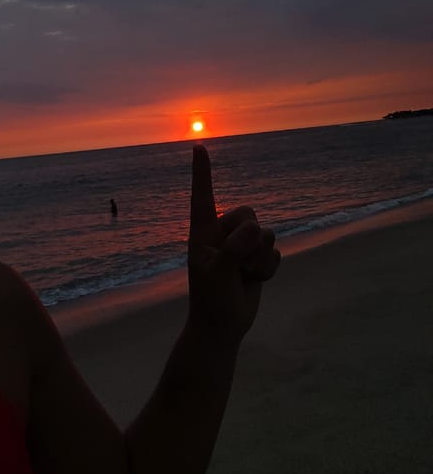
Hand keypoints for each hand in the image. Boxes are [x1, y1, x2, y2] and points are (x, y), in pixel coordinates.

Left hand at [187, 145, 279, 344]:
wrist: (222, 327)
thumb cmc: (212, 300)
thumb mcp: (219, 274)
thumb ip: (235, 249)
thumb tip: (256, 229)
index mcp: (203, 232)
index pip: (203, 197)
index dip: (202, 172)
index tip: (198, 146)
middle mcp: (222, 233)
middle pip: (248, 213)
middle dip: (250, 239)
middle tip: (237, 265)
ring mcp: (240, 245)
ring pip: (266, 234)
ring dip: (260, 259)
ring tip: (244, 276)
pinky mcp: (257, 257)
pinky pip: (275, 252)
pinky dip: (268, 269)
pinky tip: (254, 281)